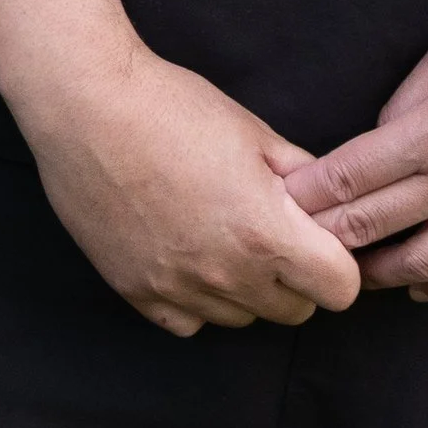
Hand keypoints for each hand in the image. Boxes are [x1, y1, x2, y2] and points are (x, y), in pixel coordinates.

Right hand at [20, 44, 359, 335]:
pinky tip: (184, 250)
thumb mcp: (251, 129)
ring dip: (244, 287)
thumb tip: (327, 201)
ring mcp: (180, 290)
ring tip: (218, 231)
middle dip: (295, 275)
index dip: (337, 261)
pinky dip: (196, 298)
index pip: (340, 289)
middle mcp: (227, 276)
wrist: (87, 106)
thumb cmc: (171, 106)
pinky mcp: (139, 293)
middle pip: (295, 310)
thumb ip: (299, 175)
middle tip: (269, 228)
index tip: (318, 237)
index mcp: (265, 233)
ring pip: (242, 318)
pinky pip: (189, 322)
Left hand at [280, 0, 427, 301]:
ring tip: (350, 272)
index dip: (310, 195)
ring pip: (425, 268)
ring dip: (381, 274)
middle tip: (295, 243)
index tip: (279, 202)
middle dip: (329, 238)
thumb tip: (379, 142)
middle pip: (376, 227)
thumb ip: (406, 104)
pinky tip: (422, 289)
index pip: (352, 178)